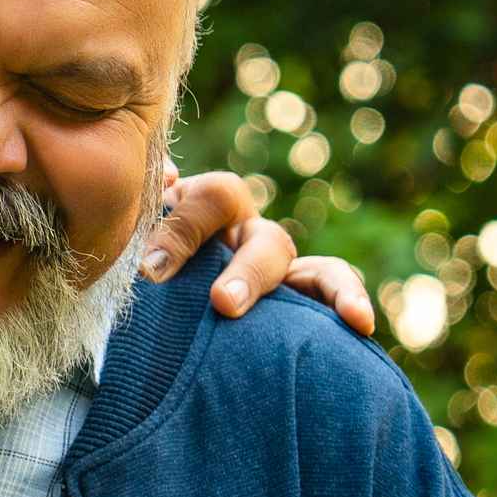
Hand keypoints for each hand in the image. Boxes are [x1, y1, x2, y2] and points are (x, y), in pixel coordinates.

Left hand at [136, 169, 377, 333]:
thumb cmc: (141, 264)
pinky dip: (350, 303)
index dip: (182, 230)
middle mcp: (250, 236)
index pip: (211, 199)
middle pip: (266, 241)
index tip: (150, 270)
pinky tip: (362, 325)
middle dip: (248, 272)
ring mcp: (281, 272)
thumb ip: (145, 205)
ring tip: (351, 315)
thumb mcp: (133, 237)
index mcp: (209, 210)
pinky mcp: (298, 305)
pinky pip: (332, 298)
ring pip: (319, 268)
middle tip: (222, 303)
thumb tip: (164, 171)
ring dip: (333, 288)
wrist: (151, 304)